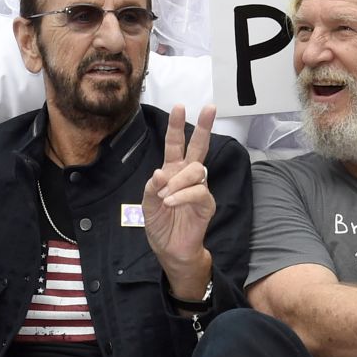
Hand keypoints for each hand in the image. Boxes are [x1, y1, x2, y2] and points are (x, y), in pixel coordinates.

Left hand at [143, 104, 215, 296]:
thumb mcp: (147, 205)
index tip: (180, 106)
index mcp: (173, 172)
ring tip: (165, 197)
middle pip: (199, 147)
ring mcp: (199, 189)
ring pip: (196, 171)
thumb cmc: (160, 225)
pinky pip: (198, 192)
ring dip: (178, 181)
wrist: (170, 250)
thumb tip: (160, 173)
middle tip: (210, 107)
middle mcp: (188, 177)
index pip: (176, 145)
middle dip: (204, 127)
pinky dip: (182, 195)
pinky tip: (171, 202)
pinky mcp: (206, 204)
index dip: (177, 127)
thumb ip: (151, 188)